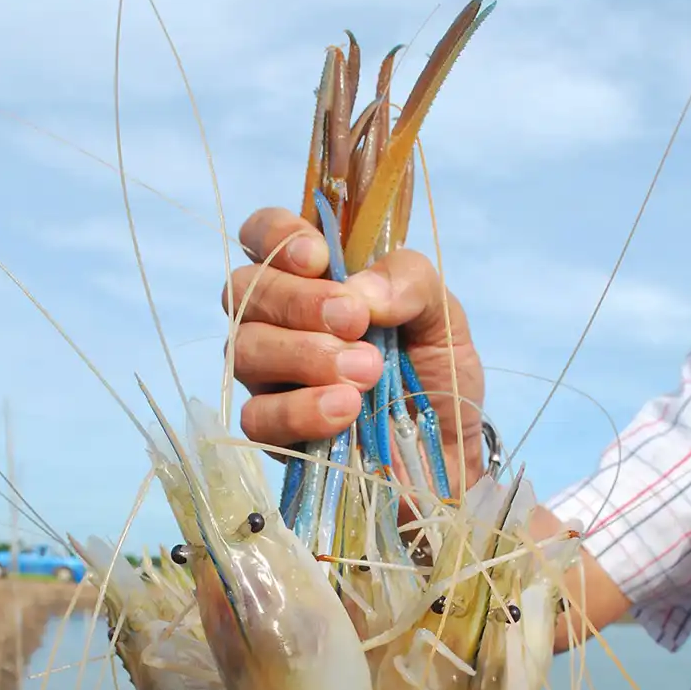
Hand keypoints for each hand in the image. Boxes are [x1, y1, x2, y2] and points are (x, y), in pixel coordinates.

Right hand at [223, 207, 485, 486]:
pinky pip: (258, 415)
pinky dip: (301, 410)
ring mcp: (268, 377)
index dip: (276, 236)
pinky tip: (346, 411)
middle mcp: (278, 322)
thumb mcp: (442, 316)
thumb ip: (410, 283)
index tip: (319, 258)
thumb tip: (360, 289)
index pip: (261, 235)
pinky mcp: (272, 431)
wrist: (446, 454)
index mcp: (314, 279)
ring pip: (244, 349)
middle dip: (299, 302)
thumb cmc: (435, 376)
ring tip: (366, 373)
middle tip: (356, 323)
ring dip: (304, 355)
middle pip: (244, 289)